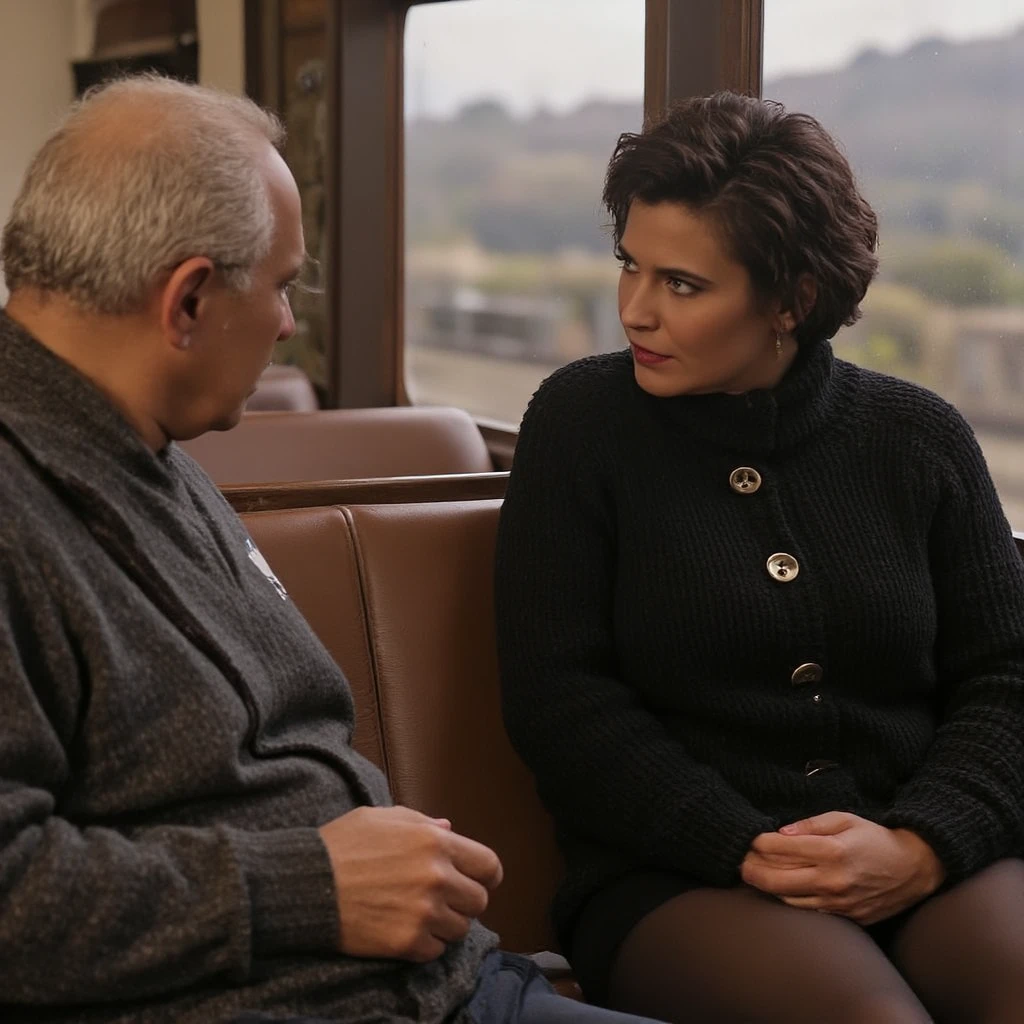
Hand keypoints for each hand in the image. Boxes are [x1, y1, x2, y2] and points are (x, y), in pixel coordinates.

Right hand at [319, 805, 502, 961]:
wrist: (306, 882)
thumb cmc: (343, 844)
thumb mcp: (384, 818)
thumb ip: (423, 823)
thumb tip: (450, 829)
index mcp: (435, 842)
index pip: (487, 865)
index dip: (487, 875)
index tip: (480, 880)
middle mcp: (437, 877)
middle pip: (479, 901)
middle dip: (464, 901)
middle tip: (444, 899)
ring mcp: (424, 912)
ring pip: (460, 929)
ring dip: (445, 924)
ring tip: (420, 914)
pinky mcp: (406, 942)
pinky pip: (436, 951)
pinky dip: (425, 944)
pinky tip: (405, 929)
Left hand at [740, 811, 944, 924]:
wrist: (914, 868)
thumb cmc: (876, 839)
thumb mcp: (845, 819)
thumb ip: (810, 825)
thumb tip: (780, 832)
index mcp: (831, 851)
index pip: (781, 849)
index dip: (758, 844)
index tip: (748, 839)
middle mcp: (832, 880)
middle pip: (776, 880)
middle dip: (751, 870)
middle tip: (738, 862)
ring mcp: (838, 902)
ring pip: (788, 899)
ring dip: (767, 887)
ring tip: (751, 875)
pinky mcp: (846, 917)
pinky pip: (808, 911)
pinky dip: (789, 900)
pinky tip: (779, 890)